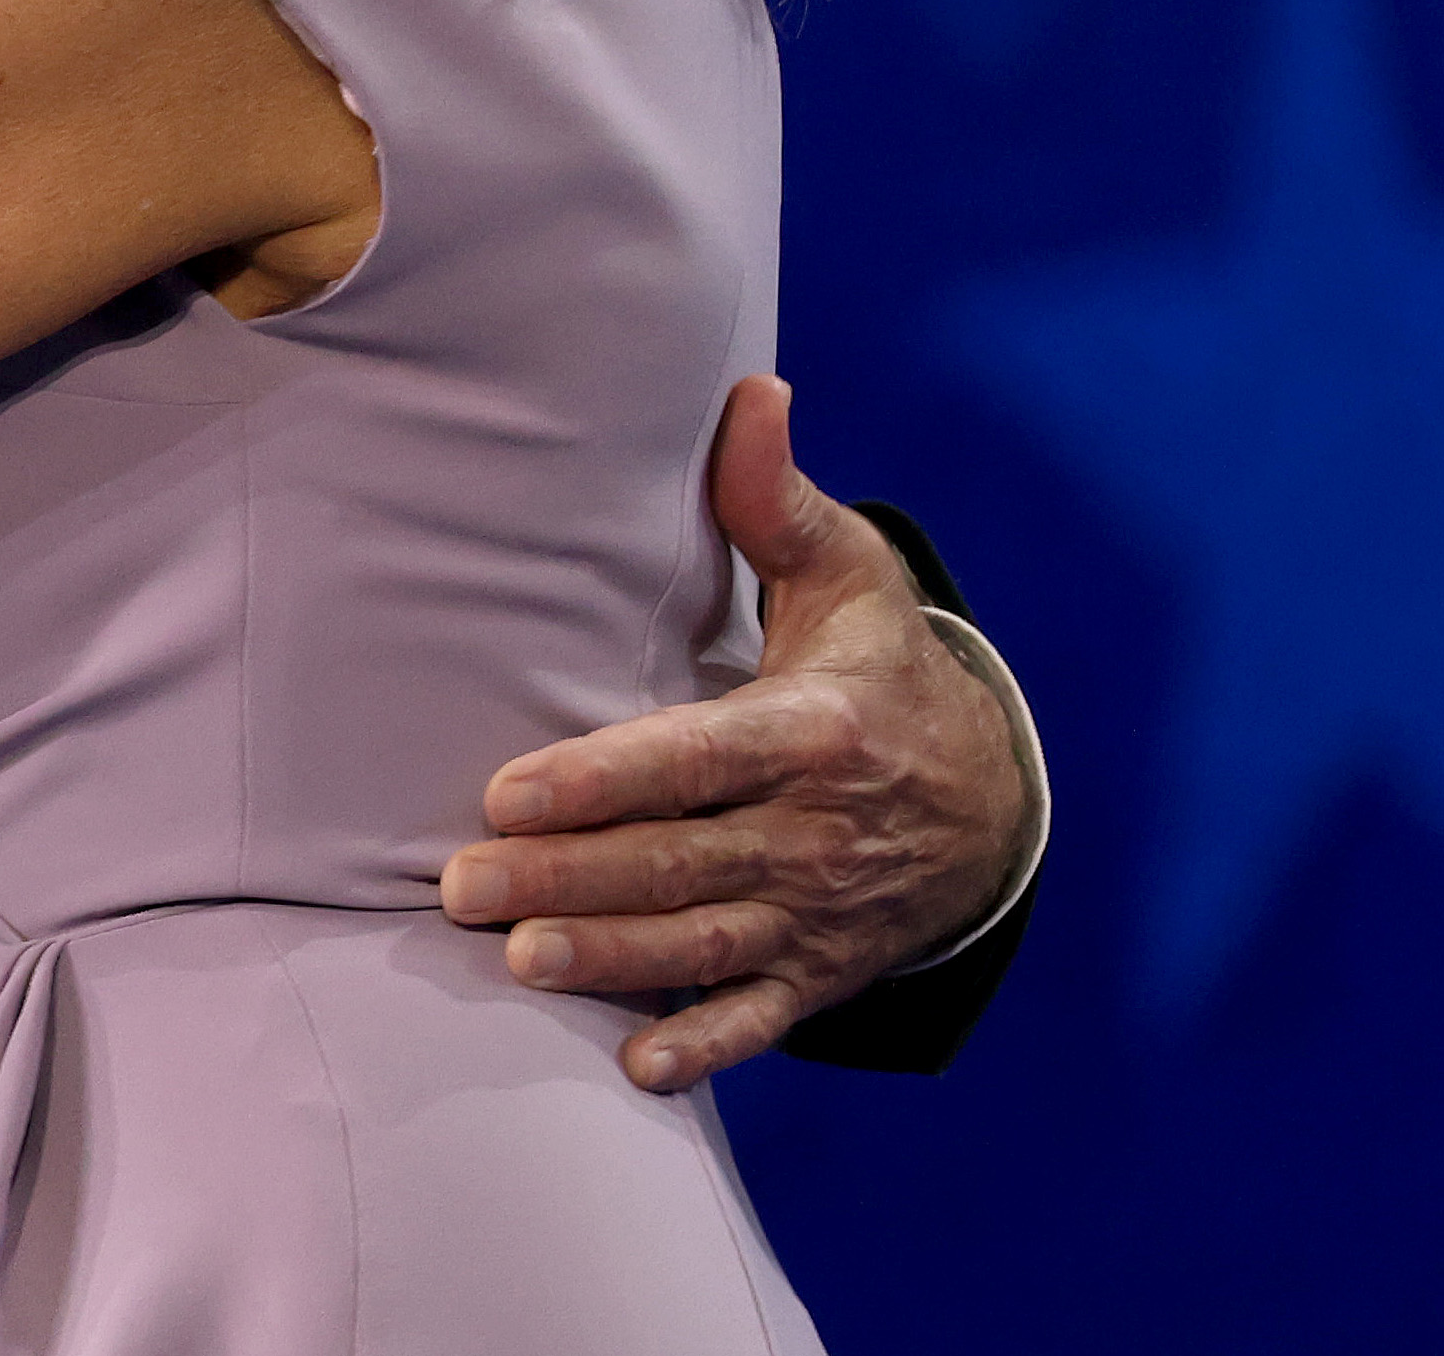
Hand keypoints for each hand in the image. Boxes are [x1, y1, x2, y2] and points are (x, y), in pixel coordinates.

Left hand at [440, 377, 1025, 1089]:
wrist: (995, 797)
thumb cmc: (880, 665)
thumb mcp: (850, 574)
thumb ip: (776, 497)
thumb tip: (748, 390)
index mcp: (815, 730)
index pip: (695, 759)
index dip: (604, 779)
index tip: (507, 792)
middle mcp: (816, 832)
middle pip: (680, 861)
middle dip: (570, 877)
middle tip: (460, 885)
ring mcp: (820, 910)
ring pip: (704, 943)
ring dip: (610, 958)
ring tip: (516, 961)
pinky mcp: (823, 970)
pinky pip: (763, 1017)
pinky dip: (706, 1046)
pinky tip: (636, 1066)